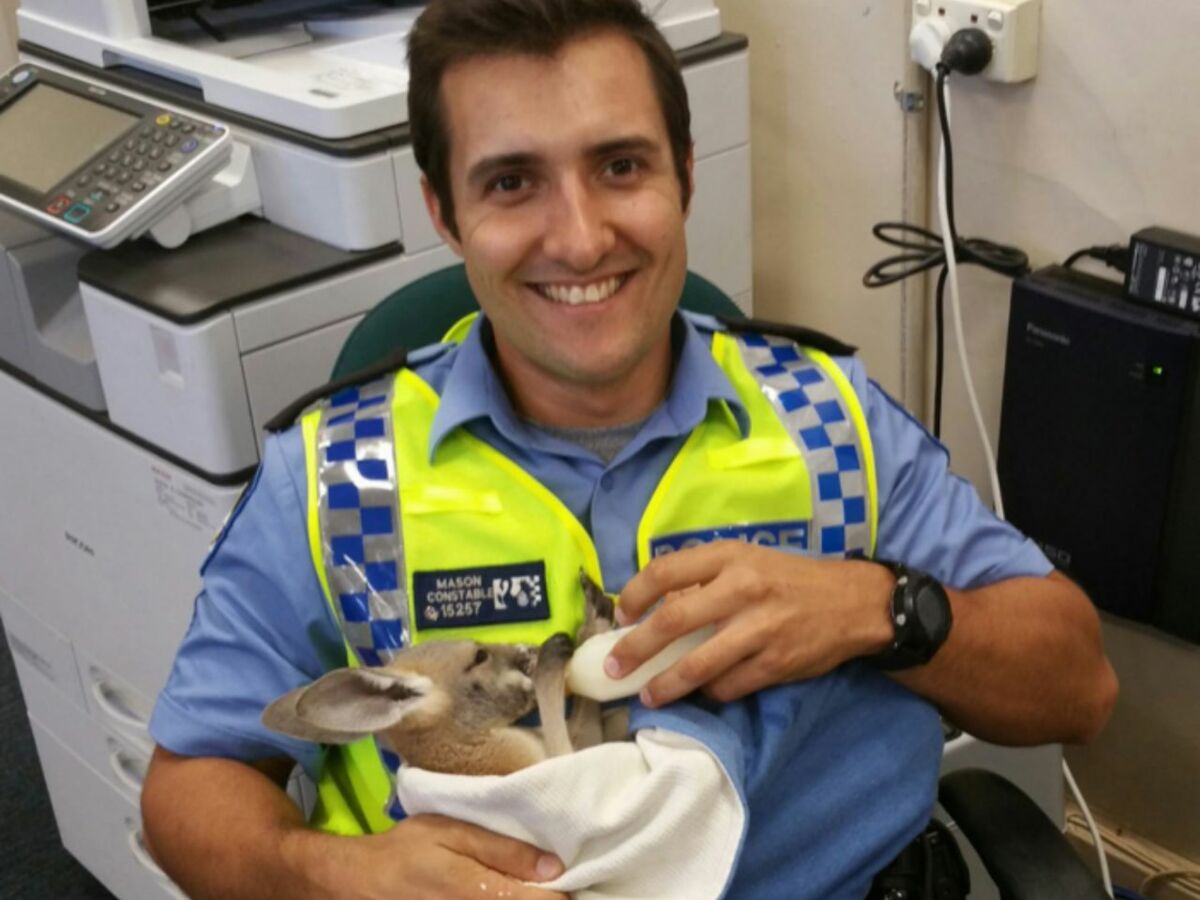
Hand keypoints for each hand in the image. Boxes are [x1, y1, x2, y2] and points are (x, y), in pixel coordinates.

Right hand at [318, 814, 568, 899]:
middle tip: (550, 885)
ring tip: (523, 888)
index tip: (571, 880)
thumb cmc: (405, 851)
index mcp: (477, 893)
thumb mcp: (451, 833)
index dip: (563, 895)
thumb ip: (502, 849)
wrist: (357, 885)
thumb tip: (553, 867)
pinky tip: (501, 896)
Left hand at [605, 541, 893, 705]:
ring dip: (666, 684)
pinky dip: (710, 692)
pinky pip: (728, 686)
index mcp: (730, 557)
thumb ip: (706, 579)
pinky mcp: (775, 663)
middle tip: (616, 668)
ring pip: (698, 665)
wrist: (854, 603)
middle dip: (637, 648)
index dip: (636, 594)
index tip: (622, 614)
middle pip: (674, 622)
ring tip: (648, 695)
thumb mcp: (748, 561)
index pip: (667, 571)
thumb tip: (656, 607)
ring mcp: (760, 629)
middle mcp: (742, 589)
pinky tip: (704, 692)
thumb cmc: (790, 579)